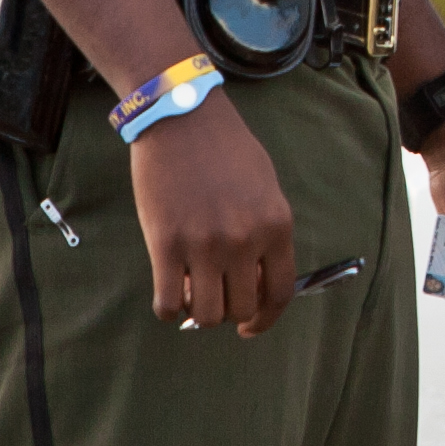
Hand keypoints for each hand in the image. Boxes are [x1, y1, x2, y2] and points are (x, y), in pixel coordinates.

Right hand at [128, 94, 296, 335]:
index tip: (250, 326)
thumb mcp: (265, 188)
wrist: (182, 119)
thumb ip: (266, 233)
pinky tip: (168, 292)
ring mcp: (205, 245)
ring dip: (198, 312)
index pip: (279, 293)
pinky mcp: (165, 245)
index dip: (265, 319)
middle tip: (214, 295)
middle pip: (240, 307)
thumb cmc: (225, 150)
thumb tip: (255, 279)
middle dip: (228, 310)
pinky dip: (169, 309)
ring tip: (191, 291)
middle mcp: (245, 241)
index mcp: (276, 226)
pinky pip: (167, 303)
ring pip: (205, 314)